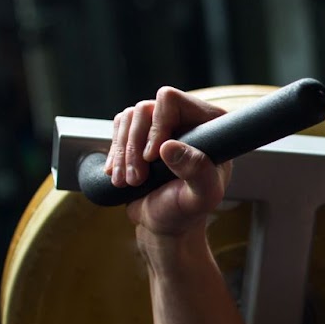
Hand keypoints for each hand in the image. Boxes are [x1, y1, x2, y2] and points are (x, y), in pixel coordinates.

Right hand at [106, 87, 229, 238]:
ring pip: (127, 118)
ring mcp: (161, 124)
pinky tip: (119, 175)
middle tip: (137, 179)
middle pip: (144, 109)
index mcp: (209, 127)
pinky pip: (118, 127)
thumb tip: (169, 146)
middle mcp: (185, 119)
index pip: (172, 101)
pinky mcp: (140, 133)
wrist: (164, 222)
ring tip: (129, 182)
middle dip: (135, 147)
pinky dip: (115, 153)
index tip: (153, 157)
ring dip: (123, 153)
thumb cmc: (187, 211)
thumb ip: (196, 172)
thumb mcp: (199, 198)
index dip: (157, 125)